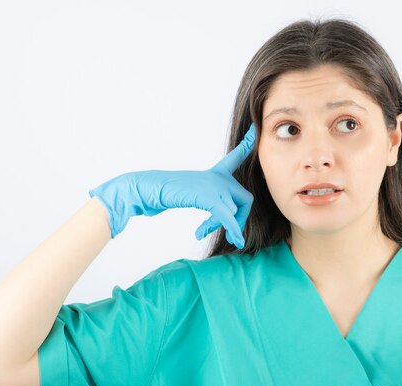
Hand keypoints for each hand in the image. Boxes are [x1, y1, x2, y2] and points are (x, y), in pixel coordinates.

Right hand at [88, 123, 256, 247]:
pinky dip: (233, 228)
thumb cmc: (164, 193)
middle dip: (238, 219)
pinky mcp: (206, 196)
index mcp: (213, 174)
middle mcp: (215, 177)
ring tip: (203, 232)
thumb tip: (219, 219)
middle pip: (245, 198)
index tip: (256, 128)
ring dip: (227, 226)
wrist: (144, 189)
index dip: (248, 144)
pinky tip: (236, 240)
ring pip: (237, 209)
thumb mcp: (192, 195)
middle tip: (226, 231)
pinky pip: (227, 214)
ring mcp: (212, 185)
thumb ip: (209, 203)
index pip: (236, 156)